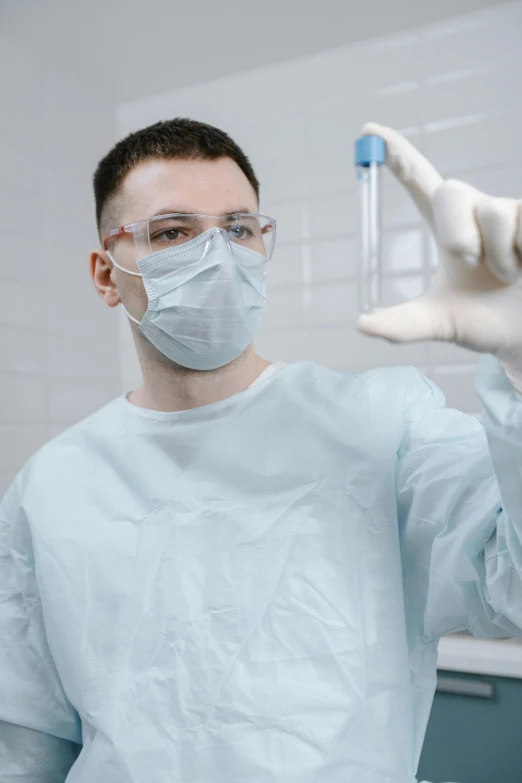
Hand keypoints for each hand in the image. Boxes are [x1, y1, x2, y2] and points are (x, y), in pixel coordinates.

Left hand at [357, 123, 521, 390]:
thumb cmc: (485, 322)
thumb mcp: (440, 323)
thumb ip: (402, 325)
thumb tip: (361, 325)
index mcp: (450, 229)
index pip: (421, 182)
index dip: (399, 157)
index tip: (370, 131)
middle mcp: (479, 212)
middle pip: (453, 191)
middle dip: (456, 232)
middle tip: (467, 263)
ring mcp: (514, 212)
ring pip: (496, 211)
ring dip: (498, 255)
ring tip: (509, 276)